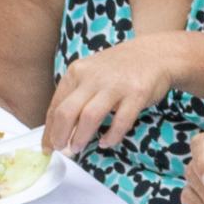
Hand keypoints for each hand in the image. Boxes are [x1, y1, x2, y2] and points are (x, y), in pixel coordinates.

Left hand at [42, 36, 182, 159]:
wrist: (156, 54)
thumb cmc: (119, 68)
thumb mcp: (91, 74)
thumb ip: (76, 96)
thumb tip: (59, 128)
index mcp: (77, 72)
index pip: (56, 105)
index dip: (49, 130)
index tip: (47, 146)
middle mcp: (93, 77)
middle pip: (67, 111)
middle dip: (60, 135)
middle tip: (61, 149)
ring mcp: (115, 85)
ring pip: (89, 117)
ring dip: (80, 137)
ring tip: (78, 148)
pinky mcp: (136, 94)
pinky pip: (120, 122)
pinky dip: (111, 137)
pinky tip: (106, 142)